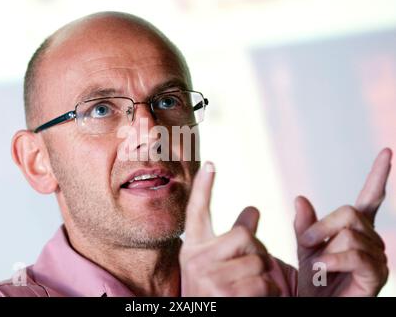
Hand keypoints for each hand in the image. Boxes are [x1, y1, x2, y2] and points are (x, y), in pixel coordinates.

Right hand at [180, 162, 280, 295]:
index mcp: (193, 248)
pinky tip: (255, 300)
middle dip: (257, 252)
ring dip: (265, 276)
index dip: (205, 187)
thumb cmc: (221, 295)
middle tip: (250, 271)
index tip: (211, 163)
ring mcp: (209, 276)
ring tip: (249, 290)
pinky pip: (264, 280)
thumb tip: (253, 209)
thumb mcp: (221, 266)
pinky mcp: (225, 292)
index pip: (197, 211)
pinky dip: (269, 291)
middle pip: (245, 236)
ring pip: (259, 259)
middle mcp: (196, 258)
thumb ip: (235, 238)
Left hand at [295, 148, 391, 295]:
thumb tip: (300, 198)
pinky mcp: (376, 276)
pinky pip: (355, 255)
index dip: (379, 175)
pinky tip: (321, 267)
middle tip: (305, 242)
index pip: (371, 197)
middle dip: (321, 226)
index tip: (386, 152)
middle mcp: (372, 240)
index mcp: (356, 229)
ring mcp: (377, 258)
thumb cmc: (312, 277)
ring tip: (315, 263)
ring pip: (350, 234)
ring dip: (324, 247)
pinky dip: (333, 260)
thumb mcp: (305, 247)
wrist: (314, 304)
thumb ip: (305, 224)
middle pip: (349, 212)